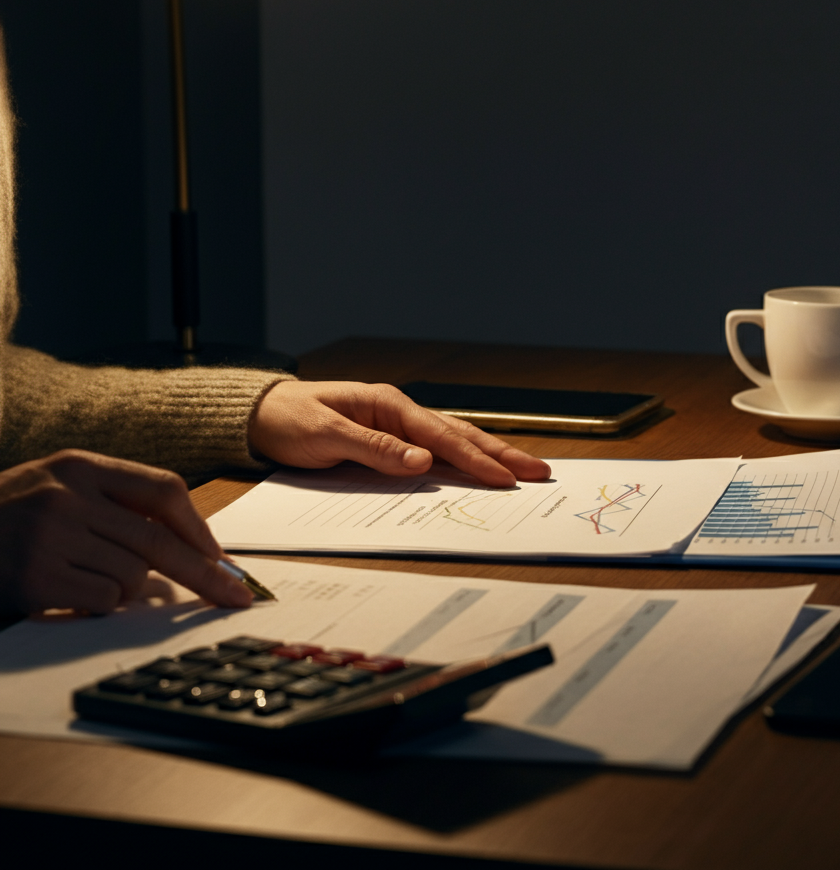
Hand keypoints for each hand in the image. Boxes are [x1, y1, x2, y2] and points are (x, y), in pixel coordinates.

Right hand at [0, 450, 251, 616]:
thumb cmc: (6, 519)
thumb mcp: (57, 490)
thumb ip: (115, 505)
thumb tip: (189, 548)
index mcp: (79, 465)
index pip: (163, 489)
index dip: (200, 527)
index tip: (222, 556)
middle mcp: (66, 495)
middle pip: (161, 540)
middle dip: (206, 574)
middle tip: (235, 596)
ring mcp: (48, 536)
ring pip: (134, 575)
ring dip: (129, 589)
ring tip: (88, 576)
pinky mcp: (33, 579)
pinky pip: (102, 600)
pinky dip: (100, 604)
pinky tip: (69, 592)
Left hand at [249, 381, 550, 486]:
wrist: (259, 415)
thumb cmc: (288, 420)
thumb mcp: (323, 435)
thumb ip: (373, 448)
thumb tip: (421, 462)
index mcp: (387, 404)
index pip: (440, 435)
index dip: (475, 458)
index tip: (505, 477)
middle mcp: (398, 411)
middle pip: (458, 434)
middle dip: (500, 454)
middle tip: (538, 471)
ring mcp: (397, 424)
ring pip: (452, 441)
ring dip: (488, 456)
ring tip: (523, 469)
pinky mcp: (389, 439)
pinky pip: (433, 451)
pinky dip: (462, 459)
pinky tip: (481, 468)